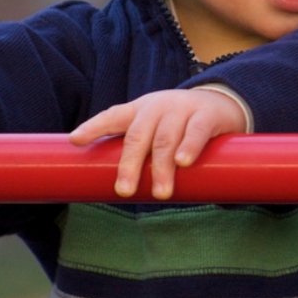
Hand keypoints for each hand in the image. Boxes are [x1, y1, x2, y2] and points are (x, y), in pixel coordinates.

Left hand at [69, 89, 246, 200]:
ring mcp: (182, 109)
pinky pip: (196, 131)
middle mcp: (157, 107)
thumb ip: (139, 151)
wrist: (222, 103)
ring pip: (166, 138)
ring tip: (160, 194)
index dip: (93, 127)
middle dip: (129, 164)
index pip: (113, 116)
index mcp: (140, 110)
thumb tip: (117, 192)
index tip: (76, 140)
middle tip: (124, 191)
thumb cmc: (179, 124)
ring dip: (161, 167)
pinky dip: (189, 147)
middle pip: (138, 135)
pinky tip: (183, 162)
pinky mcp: (206, 115)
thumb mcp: (155, 128)